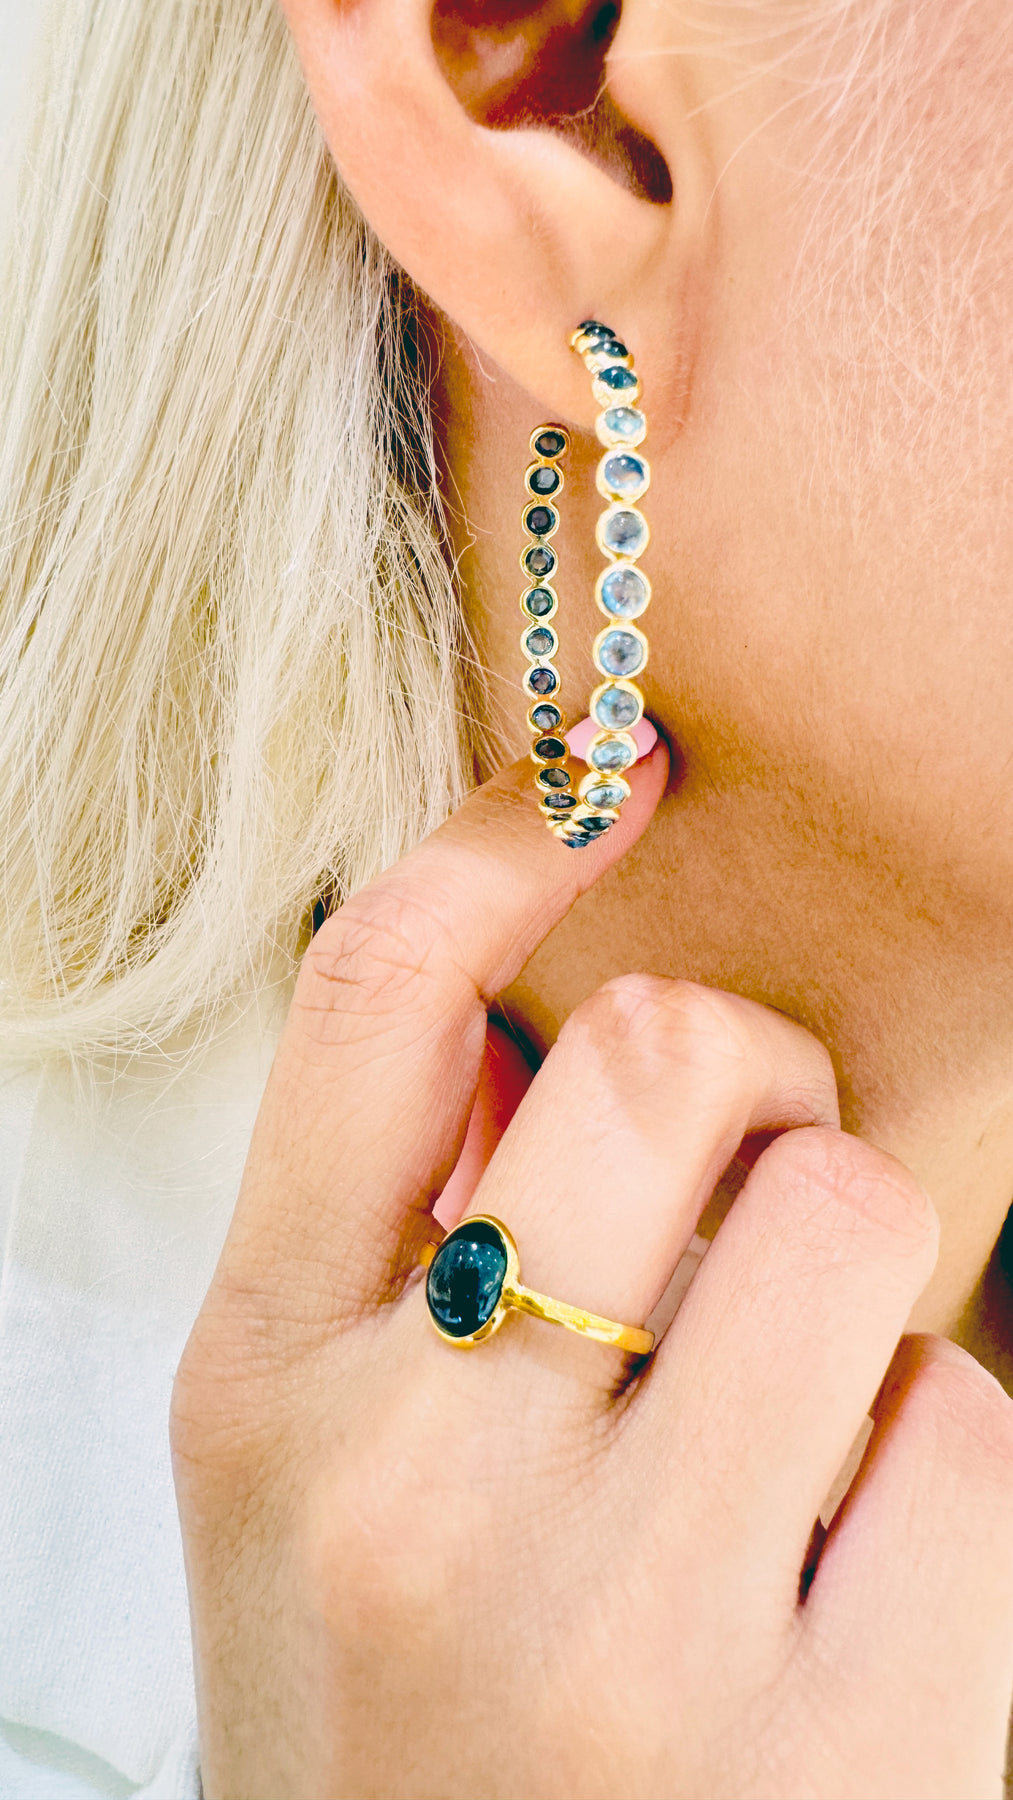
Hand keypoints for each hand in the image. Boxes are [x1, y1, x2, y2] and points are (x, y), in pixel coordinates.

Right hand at [172, 748, 1012, 1799]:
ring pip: (858, 1223)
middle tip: (739, 1206)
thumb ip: (393, 1253)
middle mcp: (422, 1496)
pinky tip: (857, 1589)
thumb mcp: (309, 1492)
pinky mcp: (860, 1749)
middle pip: (680, 1058)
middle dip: (752, 1090)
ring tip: (788, 1441)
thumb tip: (532, 1030)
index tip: (611, 769)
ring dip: (857, 1299)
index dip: (502, 840)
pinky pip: (982, 1432)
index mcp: (271, 1399)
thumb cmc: (398, 1735)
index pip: (370, 1011)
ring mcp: (634, 1633)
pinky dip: (943, 1471)